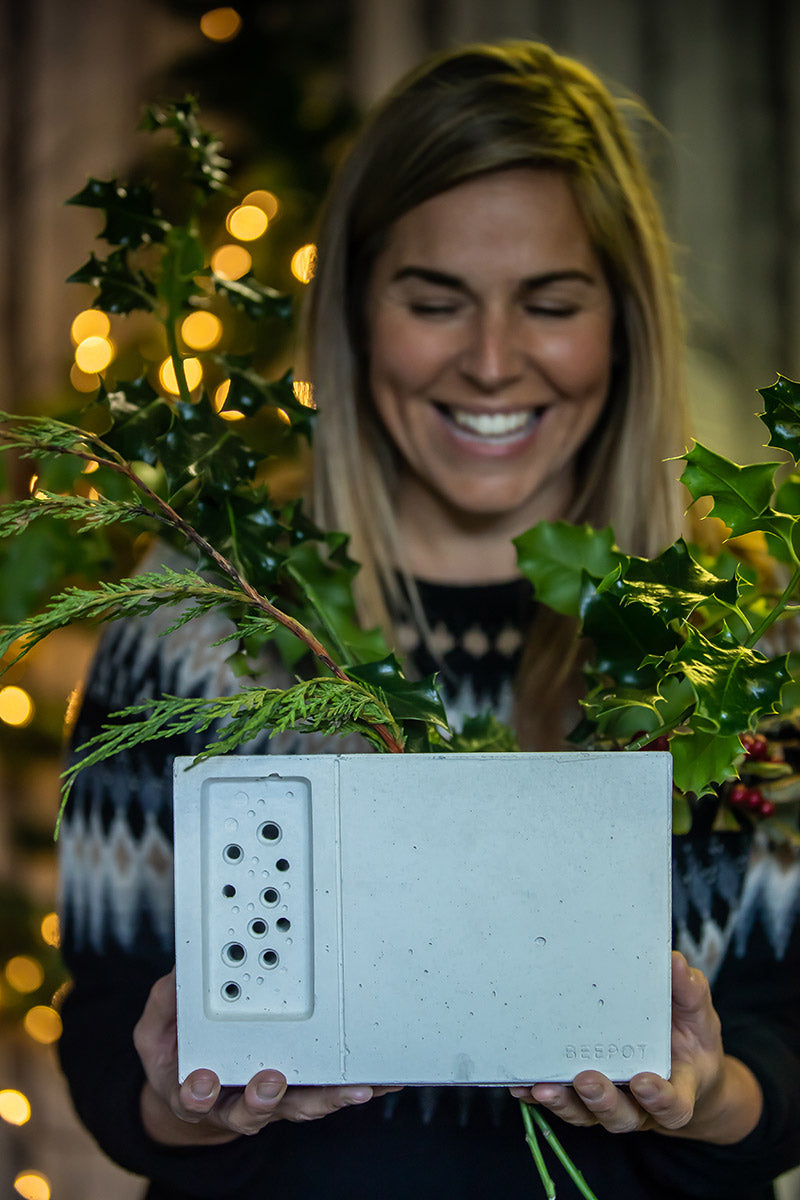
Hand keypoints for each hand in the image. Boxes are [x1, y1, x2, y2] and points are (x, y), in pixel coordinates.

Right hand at [133, 969, 401, 1146]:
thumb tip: (182, 971)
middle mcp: (237, 1100)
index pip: (193, 1095)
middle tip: (271, 1080)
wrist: (200, 1084)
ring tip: (353, 1088)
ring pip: (299, 1106)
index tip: (201, 1081)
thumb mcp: (158, 1030)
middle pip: (253, 1108)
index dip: (196, 1092)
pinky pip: (328, 1094)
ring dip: (326, 1099)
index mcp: (197, 1087)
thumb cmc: (181, 1052)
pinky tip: (378, 1082)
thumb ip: (167, 1002)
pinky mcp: (302, 1090)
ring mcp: (274, 1098)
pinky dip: (353, 1090)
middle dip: (264, 1096)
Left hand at [509, 952, 762, 1144]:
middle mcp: (640, 1105)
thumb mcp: (697, 1015)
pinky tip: (520, 1084)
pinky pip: (561, 1101)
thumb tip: (675, 960)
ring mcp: (609, 1104)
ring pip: (585, 1114)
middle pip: (621, 1115)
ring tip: (542, 1087)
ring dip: (563, 1102)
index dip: (659, 1099)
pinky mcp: (582, 1098)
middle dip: (601, 1100)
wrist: (682, 1068)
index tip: (644, 1082)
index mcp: (676, 1089)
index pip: (672, 1106)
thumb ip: (688, 993)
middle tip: (586, 1080)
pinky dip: (539, 1097)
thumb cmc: (688, 1037)